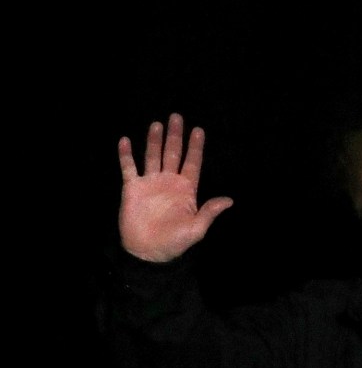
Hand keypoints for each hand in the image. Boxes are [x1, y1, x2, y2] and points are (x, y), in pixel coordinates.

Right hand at [118, 113, 232, 262]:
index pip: (192, 163)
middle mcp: (169, 182)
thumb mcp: (197, 228)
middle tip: (177, 116)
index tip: (199, 130)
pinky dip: (126, 155)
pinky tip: (126, 141)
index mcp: (186, 190)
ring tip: (157, 124)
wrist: (148, 251)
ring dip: (154, 140)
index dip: (195, 147)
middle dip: (175, 136)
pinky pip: (128, 167)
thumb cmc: (175, 242)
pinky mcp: (132, 188)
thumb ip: (210, 211)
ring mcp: (150, 183)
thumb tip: (229, 200)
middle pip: (173, 154)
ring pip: (152, 156)